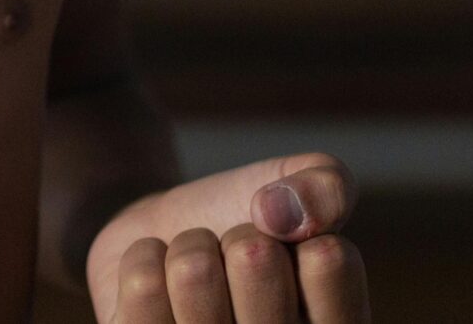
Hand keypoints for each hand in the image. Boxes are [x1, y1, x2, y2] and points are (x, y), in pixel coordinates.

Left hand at [85, 152, 369, 322]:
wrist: (166, 237)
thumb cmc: (244, 222)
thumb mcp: (299, 186)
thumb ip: (328, 186)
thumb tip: (282, 214)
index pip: (329, 257)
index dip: (301, 228)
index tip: (293, 244)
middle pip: (255, 256)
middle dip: (237, 234)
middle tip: (237, 259)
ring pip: (194, 270)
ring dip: (189, 248)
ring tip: (198, 272)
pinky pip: (143, 285)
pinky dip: (146, 259)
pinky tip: (161, 285)